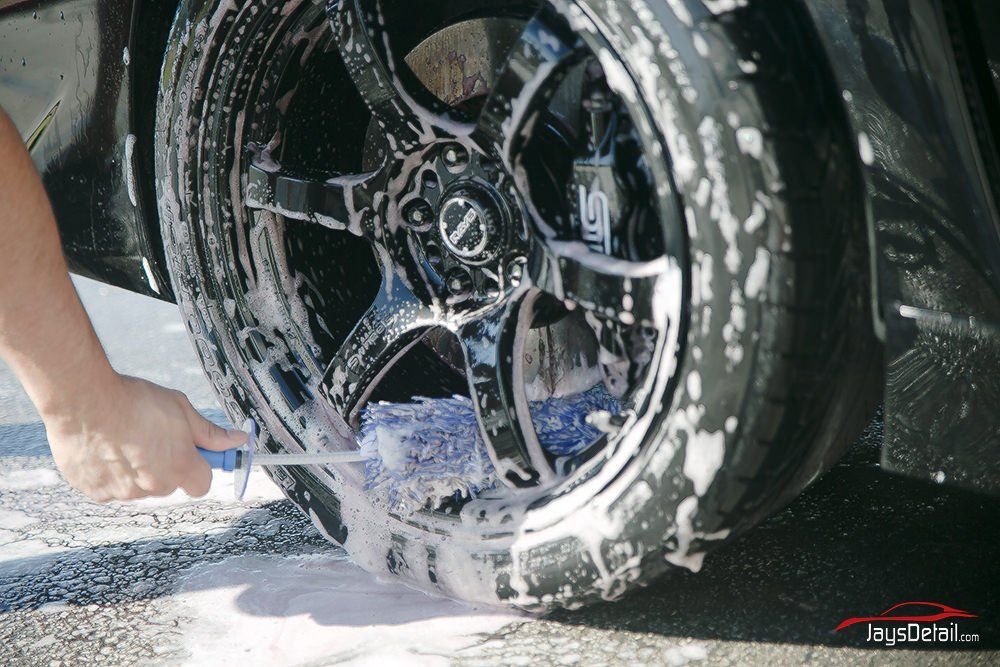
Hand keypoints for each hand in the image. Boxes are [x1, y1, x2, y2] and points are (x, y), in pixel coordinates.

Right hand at [44, 374, 246, 501]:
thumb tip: (237, 440)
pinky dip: (110, 473)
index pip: (202, 484)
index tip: (191, 453)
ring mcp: (124, 492)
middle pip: (170, 484)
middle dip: (166, 466)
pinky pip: (112, 487)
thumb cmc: (133, 400)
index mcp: (180, 466)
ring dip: (137, 470)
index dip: (198, 468)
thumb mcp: (181, 408)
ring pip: (140, 487)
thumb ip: (210, 432)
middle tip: (152, 437)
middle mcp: (154, 485)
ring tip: (124, 439)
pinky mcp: (97, 492)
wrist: (84, 400)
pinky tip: (105, 448)